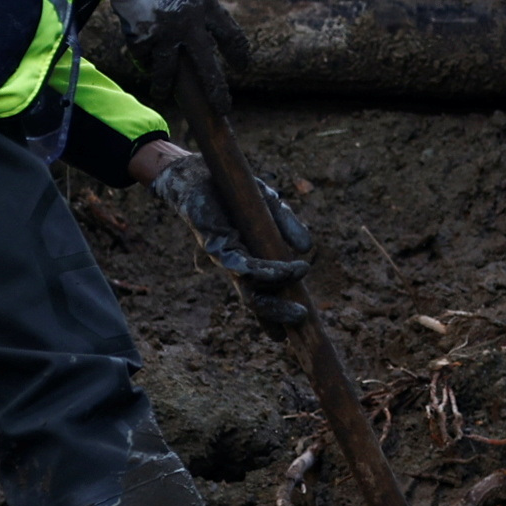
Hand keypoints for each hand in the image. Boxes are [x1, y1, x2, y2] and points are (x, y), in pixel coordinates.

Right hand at [144, 0, 252, 100]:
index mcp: (205, 3)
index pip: (230, 35)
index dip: (239, 52)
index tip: (242, 66)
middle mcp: (190, 26)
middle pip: (208, 67)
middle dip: (216, 91)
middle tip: (222, 108)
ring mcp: (165, 36)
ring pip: (168, 73)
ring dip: (165, 86)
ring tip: (163, 94)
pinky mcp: (142, 40)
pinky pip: (142, 57)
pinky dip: (142, 61)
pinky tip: (141, 64)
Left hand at [148, 153, 313, 331]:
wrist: (198, 172)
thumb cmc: (234, 192)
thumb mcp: (270, 206)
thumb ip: (287, 226)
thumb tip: (307, 248)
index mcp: (248, 259)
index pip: (262, 293)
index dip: (274, 314)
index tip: (290, 334)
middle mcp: (235, 264)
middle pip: (254, 301)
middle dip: (276, 316)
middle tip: (300, 321)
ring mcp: (224, 257)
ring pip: (249, 290)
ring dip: (275, 301)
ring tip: (300, 308)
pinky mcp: (214, 244)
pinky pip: (241, 265)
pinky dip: (266, 271)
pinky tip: (287, 271)